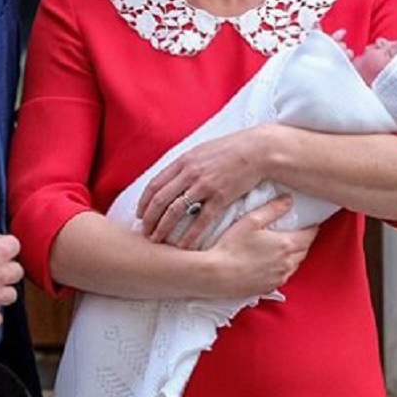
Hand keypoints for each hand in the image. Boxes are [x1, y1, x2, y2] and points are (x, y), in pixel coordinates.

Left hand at [137, 127, 267, 247]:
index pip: (155, 184)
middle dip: (149, 219)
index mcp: (183, 161)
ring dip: (164, 228)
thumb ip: (185, 164)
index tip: (139, 215)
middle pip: (161, 199)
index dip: (144, 202)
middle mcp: (190, 173)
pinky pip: (201, 220)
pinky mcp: (221, 197)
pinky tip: (183, 246)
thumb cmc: (229, 150)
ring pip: (176, 210)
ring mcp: (205, 185)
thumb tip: (171, 177)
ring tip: (158, 240)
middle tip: (144, 233)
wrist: (256, 150)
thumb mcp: (201, 151)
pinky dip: (190, 235)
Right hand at [205, 195, 317, 298]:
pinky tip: (272, 262)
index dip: (312, 227)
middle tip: (298, 232)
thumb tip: (289, 199)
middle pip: (304, 250)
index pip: (309, 235)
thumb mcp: (251, 221)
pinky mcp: (270, 288)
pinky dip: (283, 268)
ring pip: (295, 264)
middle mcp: (287, 263)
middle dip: (304, 241)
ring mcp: (280, 277)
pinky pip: (284, 276)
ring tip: (284, 247)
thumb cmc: (232, 246)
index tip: (311, 222)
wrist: (218, 275)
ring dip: (294, 255)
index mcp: (286, 244)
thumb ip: (272, 209)